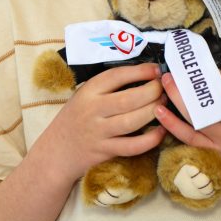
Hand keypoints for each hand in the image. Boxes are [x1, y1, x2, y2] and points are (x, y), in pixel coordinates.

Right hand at [36, 63, 165, 182]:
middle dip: (152, 92)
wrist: (57, 150)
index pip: (117, 76)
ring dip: (153, 112)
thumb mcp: (85, 95)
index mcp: (89, 91)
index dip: (140, 71)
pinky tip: (161, 131)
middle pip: (128, 99)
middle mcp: (93, 110)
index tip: (156, 70)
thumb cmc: (77, 117)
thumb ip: (108, 86)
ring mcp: (98, 132)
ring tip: (164, 105)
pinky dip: (150, 139)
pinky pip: (132, 146)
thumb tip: (145, 73)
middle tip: (164, 88)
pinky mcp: (105, 151)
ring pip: (132, 122)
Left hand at [156, 71, 220, 198]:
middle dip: (186, 83)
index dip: (208, 71)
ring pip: (194, 117)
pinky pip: (190, 139)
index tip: (196, 63)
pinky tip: (162, 115)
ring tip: (163, 85)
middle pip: (204, 98)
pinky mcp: (213, 154)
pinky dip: (174, 127)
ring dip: (176, 100)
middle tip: (171, 70)